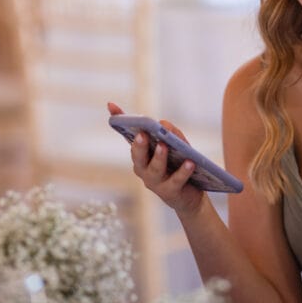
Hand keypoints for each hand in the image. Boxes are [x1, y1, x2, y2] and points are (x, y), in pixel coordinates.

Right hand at [108, 101, 204, 215]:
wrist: (189, 197)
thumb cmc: (178, 166)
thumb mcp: (175, 145)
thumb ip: (170, 132)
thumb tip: (163, 124)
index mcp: (141, 154)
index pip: (129, 135)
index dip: (119, 119)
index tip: (111, 105)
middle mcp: (143, 169)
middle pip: (138, 157)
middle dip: (139, 145)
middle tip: (142, 134)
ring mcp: (155, 182)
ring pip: (154, 170)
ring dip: (159, 157)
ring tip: (164, 146)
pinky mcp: (170, 192)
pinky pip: (175, 181)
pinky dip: (182, 172)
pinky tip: (190, 162)